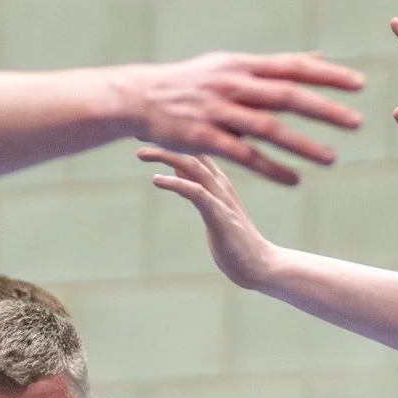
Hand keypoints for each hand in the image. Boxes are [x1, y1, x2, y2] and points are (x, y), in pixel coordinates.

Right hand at [129, 53, 364, 185]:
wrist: (140, 97)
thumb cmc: (191, 81)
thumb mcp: (232, 64)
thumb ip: (275, 66)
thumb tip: (317, 58)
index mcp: (243, 65)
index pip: (293, 67)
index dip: (327, 75)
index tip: (359, 85)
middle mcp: (234, 85)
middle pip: (286, 96)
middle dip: (323, 110)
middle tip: (357, 122)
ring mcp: (218, 112)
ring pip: (268, 129)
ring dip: (302, 145)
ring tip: (332, 159)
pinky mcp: (204, 139)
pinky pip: (243, 156)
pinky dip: (270, 168)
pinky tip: (294, 181)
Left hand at [141, 148, 280, 288]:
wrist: (258, 264)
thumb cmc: (234, 241)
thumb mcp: (213, 209)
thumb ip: (199, 189)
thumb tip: (180, 173)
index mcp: (220, 181)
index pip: (197, 150)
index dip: (175, 139)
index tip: (149, 133)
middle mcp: (222, 183)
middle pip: (193, 152)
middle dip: (166, 142)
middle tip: (138, 135)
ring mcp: (221, 198)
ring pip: (193, 166)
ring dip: (166, 157)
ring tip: (141, 153)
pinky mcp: (219, 214)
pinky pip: (195, 192)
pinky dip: (175, 182)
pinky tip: (156, 179)